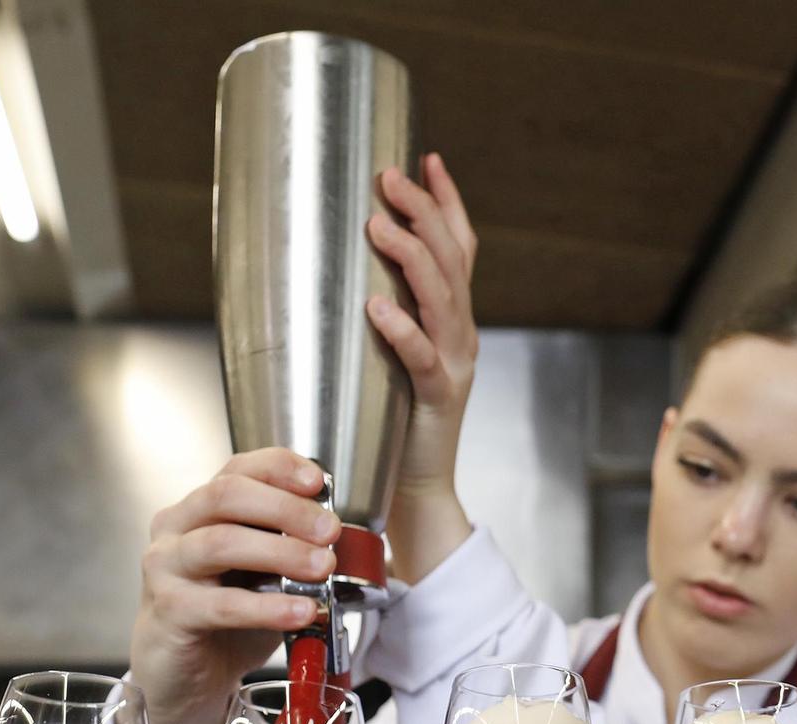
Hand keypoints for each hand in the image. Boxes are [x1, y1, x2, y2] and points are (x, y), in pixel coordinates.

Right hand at [131, 449, 337, 723]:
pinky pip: (221, 604)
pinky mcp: (169, 611)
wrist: (187, 674)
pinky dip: (267, 607)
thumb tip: (341, 539)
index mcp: (201, 509)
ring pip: (221, 542)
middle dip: (286, 509)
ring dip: (281, 552)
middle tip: (330, 531)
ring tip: (323, 567)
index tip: (320, 483)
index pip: (238, 468)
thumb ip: (289, 547)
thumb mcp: (263, 572)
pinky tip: (301, 612)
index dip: (280, 468)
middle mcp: (177, 529)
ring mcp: (166, 568)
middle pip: (227, 495)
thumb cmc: (225, 615)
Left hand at [368, 152, 477, 580]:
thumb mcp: (392, 358)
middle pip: (452, 260)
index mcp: (453, 323)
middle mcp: (461, 336)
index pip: (460, 250)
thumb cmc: (390, 425)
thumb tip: (336, 275)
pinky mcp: (436, 400)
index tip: (425, 159)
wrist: (416, 492)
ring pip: (443, 298)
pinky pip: (423, 358)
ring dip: (410, 256)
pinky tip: (377, 306)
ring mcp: (453, 365)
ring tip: (379, 224)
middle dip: (423, 212)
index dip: (447, 203)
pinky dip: (401, 330)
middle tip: (388, 176)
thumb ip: (380, 319)